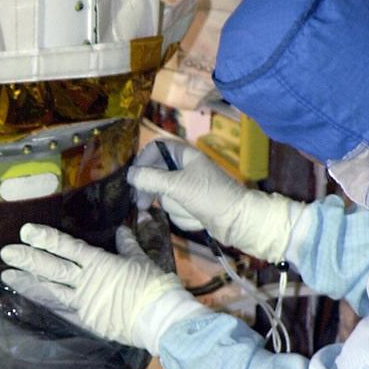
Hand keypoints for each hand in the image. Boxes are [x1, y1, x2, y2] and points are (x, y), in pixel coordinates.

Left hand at [0, 224, 206, 351]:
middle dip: (28, 259)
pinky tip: (31, 297)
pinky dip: (45, 303)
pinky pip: (61, 310)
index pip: (68, 247)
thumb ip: (128, 245)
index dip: (46, 238)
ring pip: (51, 291)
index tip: (26, 231)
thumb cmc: (153, 285)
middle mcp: (86, 282)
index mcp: (99, 263)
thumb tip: (121, 231)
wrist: (160, 317)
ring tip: (7, 276)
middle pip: (52, 268)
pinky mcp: (86, 321)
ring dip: (29, 283)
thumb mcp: (141, 260)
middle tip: (6, 252)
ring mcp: (84, 303)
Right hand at [128, 140, 306, 263]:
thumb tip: (129, 175)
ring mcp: (188, 186)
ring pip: (164, 194)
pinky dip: (182, 215)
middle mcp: (185, 168)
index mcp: (185, 155)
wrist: (238, 221)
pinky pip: (175, 208)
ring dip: (173, 206)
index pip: (156, 148)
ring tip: (187, 211)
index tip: (134, 177)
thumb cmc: (211, 197)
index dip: (143, 160)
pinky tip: (195, 218)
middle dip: (153, 190)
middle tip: (141, 203)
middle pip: (155, 173)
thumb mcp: (178, 186)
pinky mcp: (191, 204)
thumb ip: (152, 179)